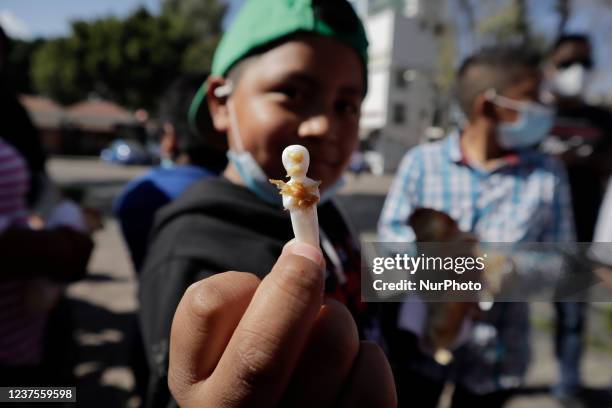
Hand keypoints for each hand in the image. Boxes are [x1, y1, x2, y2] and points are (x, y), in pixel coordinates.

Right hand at [168, 240, 396, 406]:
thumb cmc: (255, 373)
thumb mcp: (229, 346)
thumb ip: (251, 304)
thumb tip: (303, 253)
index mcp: (196, 385)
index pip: (206, 310)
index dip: (239, 280)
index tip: (262, 274)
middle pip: (262, 350)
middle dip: (296, 287)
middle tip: (309, 257)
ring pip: (331, 345)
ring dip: (336, 318)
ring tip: (324, 331)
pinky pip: (370, 376)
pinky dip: (367, 356)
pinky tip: (350, 366)